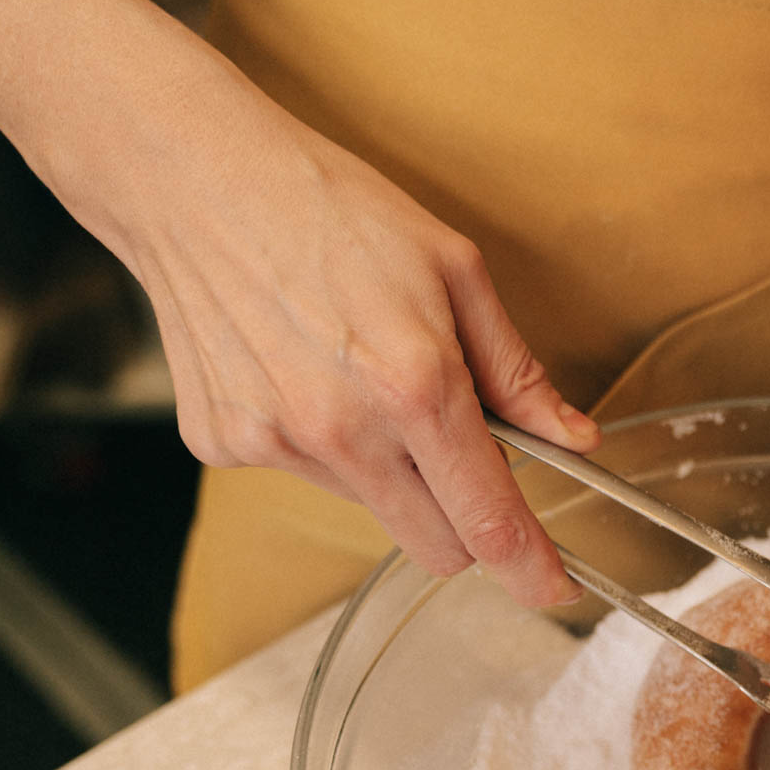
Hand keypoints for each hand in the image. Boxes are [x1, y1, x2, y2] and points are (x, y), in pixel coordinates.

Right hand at [117, 97, 596, 606]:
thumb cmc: (334, 209)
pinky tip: (304, 371)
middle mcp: (342, 430)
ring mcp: (276, 443)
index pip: (488, 519)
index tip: (554, 590)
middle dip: (467, 521)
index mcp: (415, 386)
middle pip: (436, 545)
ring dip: (392, 470)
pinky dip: (326, 443)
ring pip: (374, 508)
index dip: (530, 568)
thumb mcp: (455, 270)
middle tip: (466, 458)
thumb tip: (575, 439)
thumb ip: (517, 371)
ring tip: (362, 376)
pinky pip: (307, 475)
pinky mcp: (225, 445)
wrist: (194, 179)